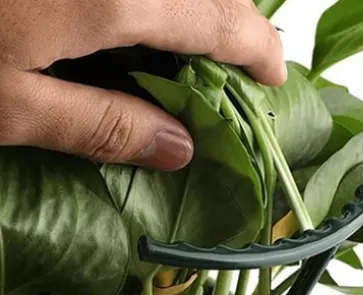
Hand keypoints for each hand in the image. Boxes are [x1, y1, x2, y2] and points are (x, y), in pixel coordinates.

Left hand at [0, 0, 284, 169]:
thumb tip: (179, 150)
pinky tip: (150, 23)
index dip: (258, 48)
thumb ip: (102, 126)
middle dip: (237, 24)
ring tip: (198, 49)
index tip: (274, 77)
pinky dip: (170, 2)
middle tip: (238, 70)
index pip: (220, 19)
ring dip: (203, 8)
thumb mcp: (9, 106)